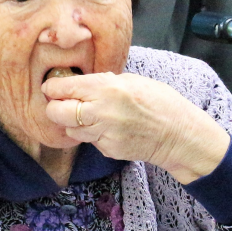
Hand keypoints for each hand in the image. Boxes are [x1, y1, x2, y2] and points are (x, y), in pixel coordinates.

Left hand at [41, 72, 230, 184]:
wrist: (179, 135)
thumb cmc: (160, 102)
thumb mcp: (132, 81)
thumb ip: (103, 82)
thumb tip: (79, 83)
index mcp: (108, 87)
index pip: (63, 87)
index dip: (53, 86)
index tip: (52, 86)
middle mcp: (101, 111)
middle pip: (56, 112)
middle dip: (54, 107)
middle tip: (60, 103)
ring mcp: (103, 133)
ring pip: (68, 130)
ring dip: (71, 123)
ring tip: (87, 116)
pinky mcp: (107, 149)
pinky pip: (88, 140)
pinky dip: (91, 134)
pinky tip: (107, 128)